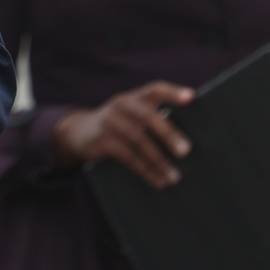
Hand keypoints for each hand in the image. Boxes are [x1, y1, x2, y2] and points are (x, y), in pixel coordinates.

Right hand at [52, 81, 193, 188]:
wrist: (78, 132)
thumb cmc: (119, 126)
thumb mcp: (132, 116)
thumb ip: (153, 120)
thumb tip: (189, 146)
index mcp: (134, 97)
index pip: (155, 89)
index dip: (172, 92)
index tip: (191, 98)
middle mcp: (121, 105)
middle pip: (147, 115)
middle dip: (167, 133)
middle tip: (186, 151)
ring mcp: (109, 121)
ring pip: (138, 139)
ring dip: (158, 160)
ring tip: (175, 177)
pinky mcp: (101, 139)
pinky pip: (127, 156)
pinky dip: (145, 170)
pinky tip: (158, 180)